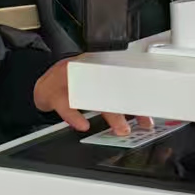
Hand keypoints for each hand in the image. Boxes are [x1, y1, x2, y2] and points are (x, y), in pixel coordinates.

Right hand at [32, 59, 149, 136]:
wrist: (44, 84)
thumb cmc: (73, 85)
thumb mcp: (94, 85)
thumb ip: (115, 96)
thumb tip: (140, 115)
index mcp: (99, 67)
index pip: (125, 80)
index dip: (139, 97)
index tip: (151, 112)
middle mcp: (86, 70)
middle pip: (114, 87)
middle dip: (131, 106)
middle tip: (143, 122)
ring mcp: (70, 79)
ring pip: (96, 95)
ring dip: (111, 114)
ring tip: (121, 128)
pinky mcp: (54, 92)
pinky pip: (66, 104)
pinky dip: (75, 116)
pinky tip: (83, 124)